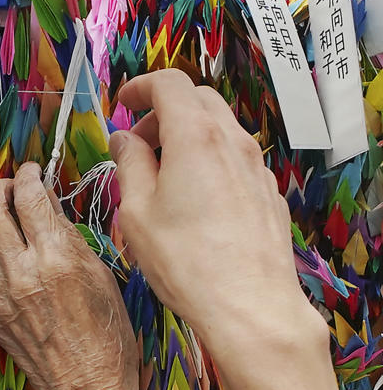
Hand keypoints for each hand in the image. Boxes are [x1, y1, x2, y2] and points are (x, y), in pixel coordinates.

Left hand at [0, 163, 144, 389]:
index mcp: (57, 261)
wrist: (84, 389)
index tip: (32, 171)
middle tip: (10, 185)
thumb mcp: (102, 277)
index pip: (28, 199)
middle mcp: (21, 273)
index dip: (28, 176)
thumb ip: (70, 239)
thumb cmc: (109, 335)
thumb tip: (48, 208)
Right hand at [111, 69, 317, 345]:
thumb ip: (129, 165)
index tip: (121, 106)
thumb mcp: (137, 212)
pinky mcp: (267, 192)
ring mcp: (256, 167)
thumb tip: (124, 139)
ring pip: (219, 129)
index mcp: (195, 137)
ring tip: (162, 174)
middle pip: (198, 100)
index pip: (169, 84)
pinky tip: (193, 198)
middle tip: (137, 143)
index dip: (140, 87)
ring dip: (187, 136)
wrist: (249, 305)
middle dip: (163, 111)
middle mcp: (232, 142)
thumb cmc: (185, 260)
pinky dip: (208, 159)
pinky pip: (234, 158)